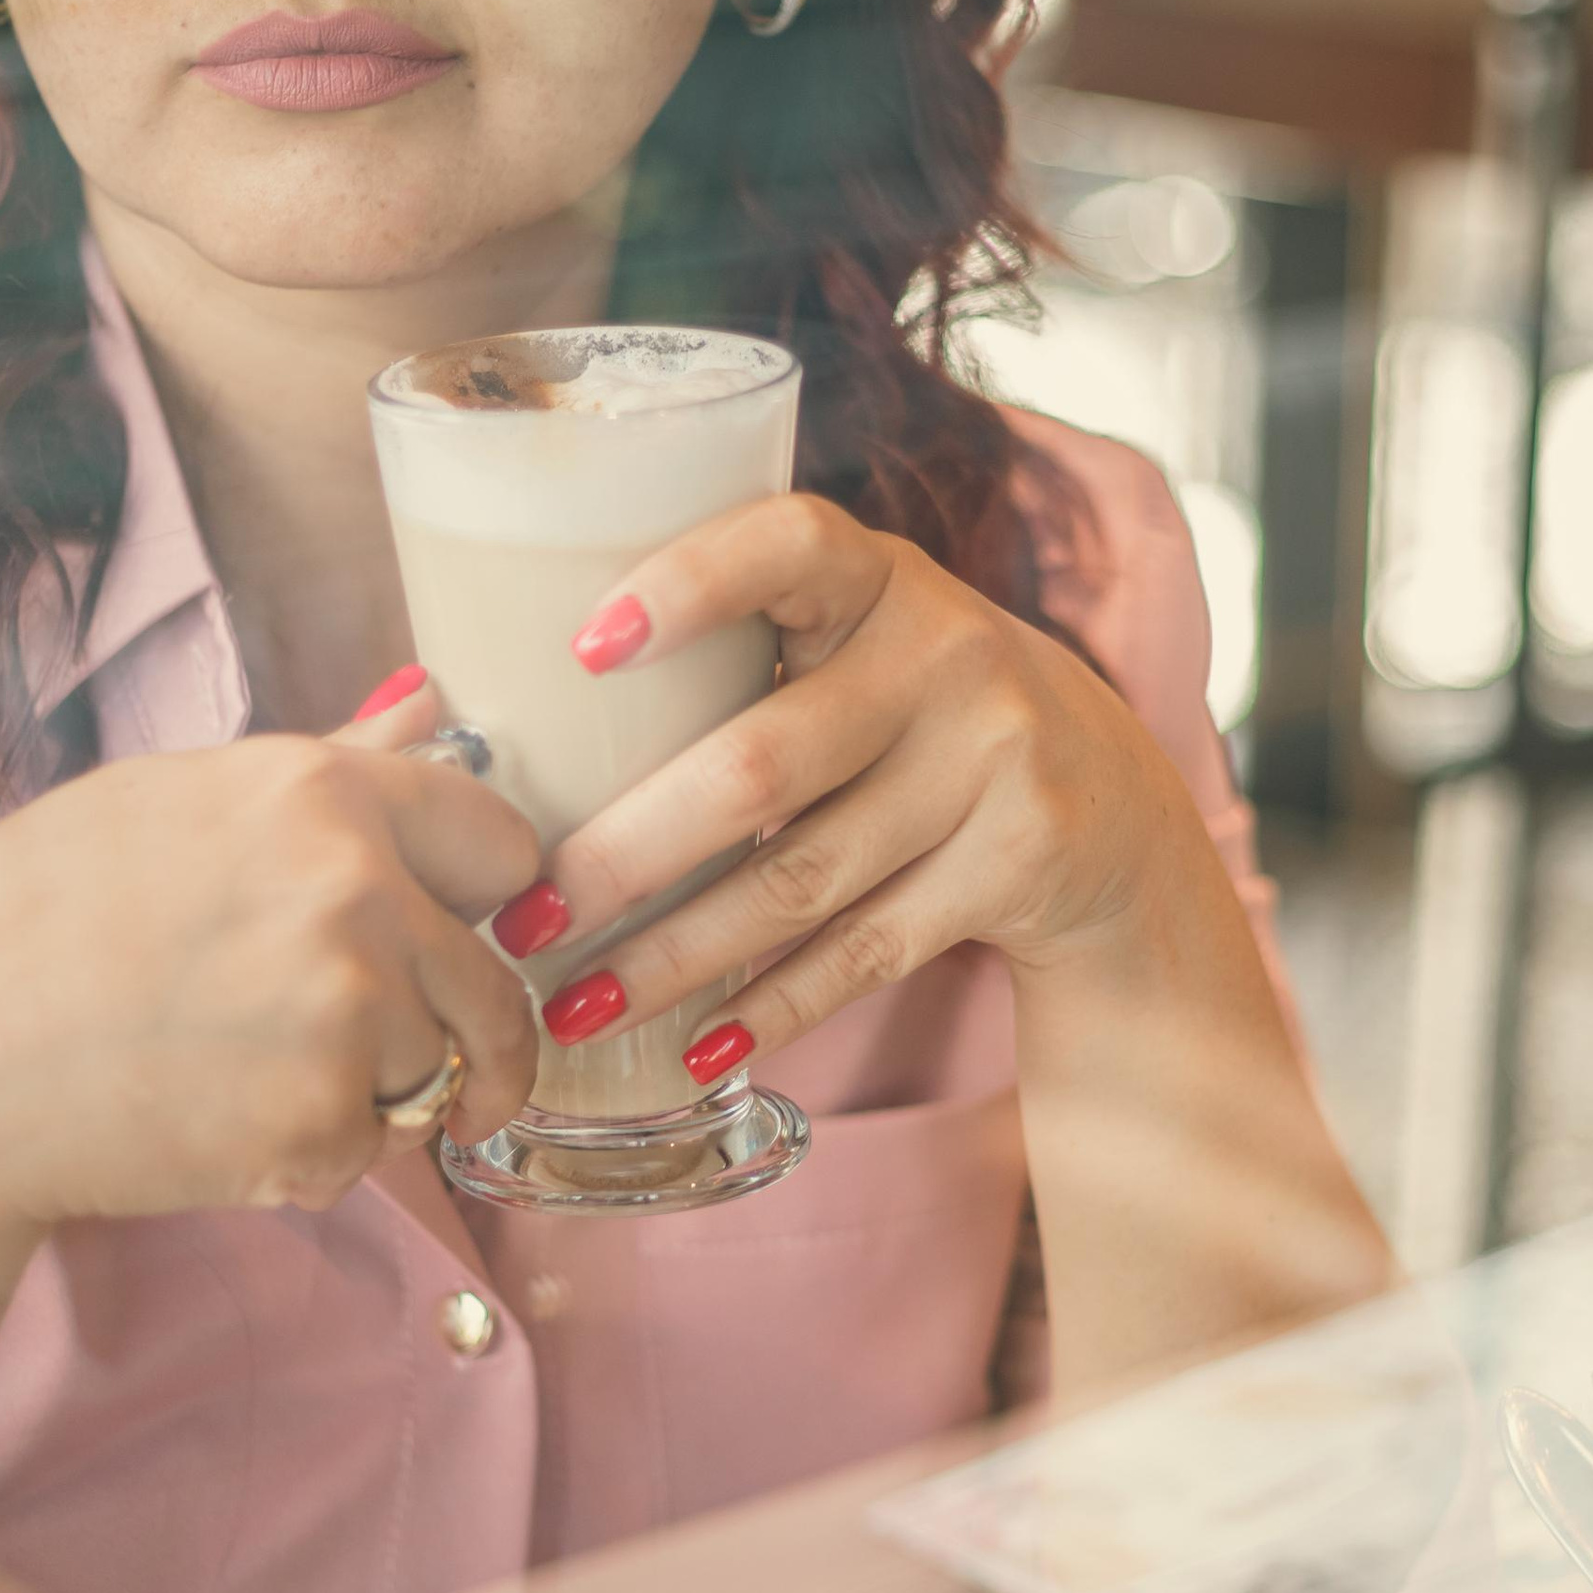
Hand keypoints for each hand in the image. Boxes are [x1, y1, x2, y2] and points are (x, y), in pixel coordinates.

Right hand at [0, 676, 542, 1243]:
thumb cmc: (23, 927)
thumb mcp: (170, 802)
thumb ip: (328, 767)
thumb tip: (431, 706)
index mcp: (319, 791)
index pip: (502, 843)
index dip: (482, 905)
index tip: (457, 941)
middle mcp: (353, 887)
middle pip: (496, 988)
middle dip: (458, 1038)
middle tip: (373, 1063)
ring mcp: (346, 1009)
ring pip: (433, 1075)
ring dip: (365, 1097)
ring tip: (230, 1075)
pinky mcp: (320, 1121)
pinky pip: (371, 1155)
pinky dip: (307, 1161)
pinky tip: (205, 1127)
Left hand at [504, 496, 1216, 1066]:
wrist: (1107, 808)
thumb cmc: (910, 719)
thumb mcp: (853, 649)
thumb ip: (733, 661)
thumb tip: (484, 717)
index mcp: (879, 577)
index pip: (788, 544)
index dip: (688, 585)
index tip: (582, 647)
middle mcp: (948, 654)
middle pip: (761, 763)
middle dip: (627, 852)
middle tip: (524, 914)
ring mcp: (995, 761)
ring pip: (803, 880)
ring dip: (676, 956)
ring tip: (573, 1005)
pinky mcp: (1021, 863)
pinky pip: (869, 950)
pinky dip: (775, 1006)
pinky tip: (698, 1047)